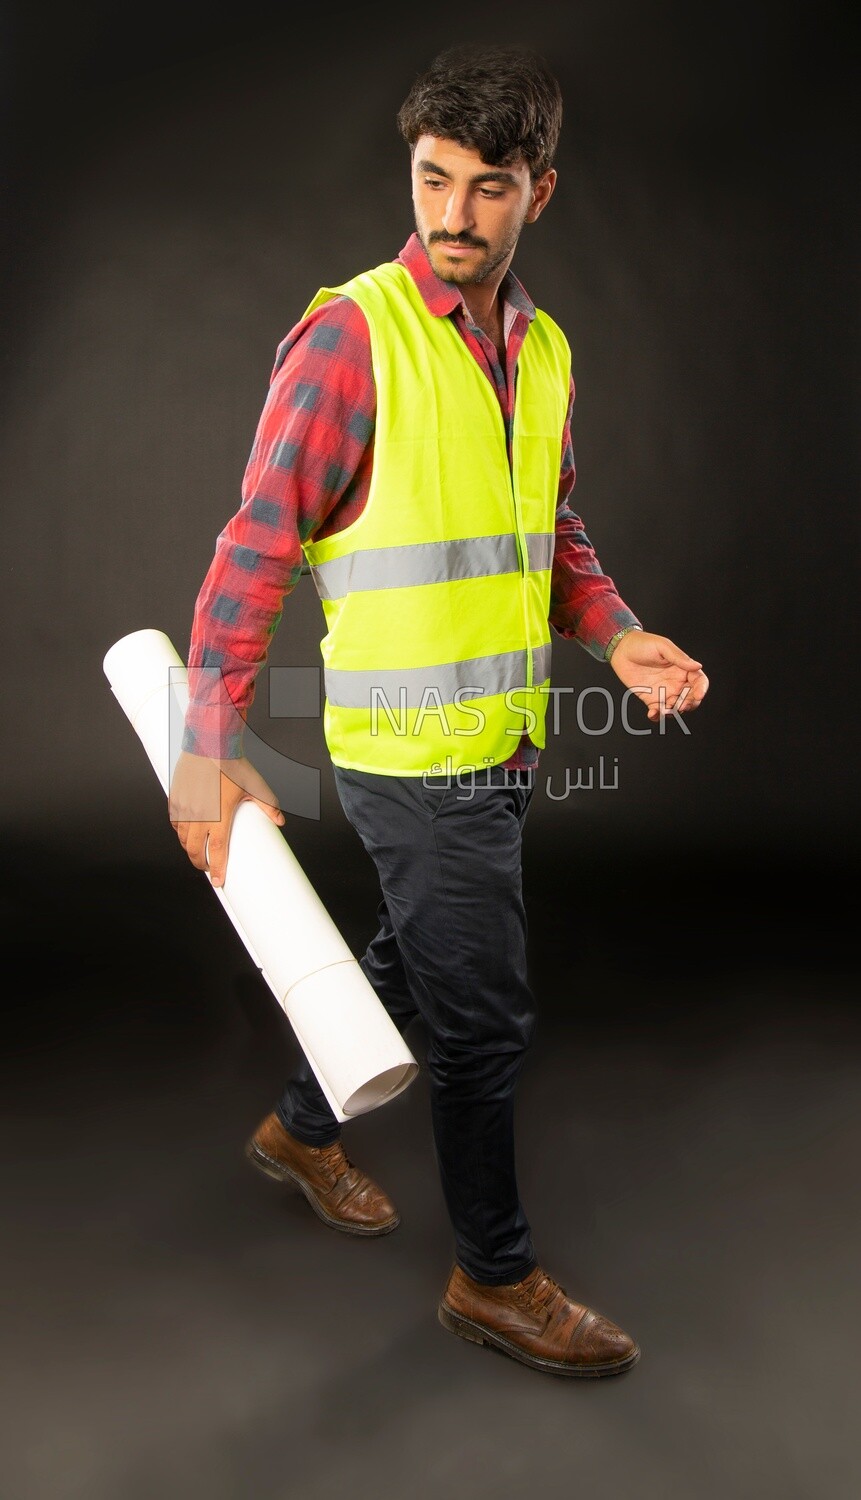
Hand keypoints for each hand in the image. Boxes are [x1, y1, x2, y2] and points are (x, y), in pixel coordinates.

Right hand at [168, 750, 284, 886]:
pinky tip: (188, 833)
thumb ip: (269, 806)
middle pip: (195, 851)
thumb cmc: (233, 764)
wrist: (210, 744)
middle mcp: (199, 816)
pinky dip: (181, 832)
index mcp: (219, 816)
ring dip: (190, 849)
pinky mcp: (175, 799)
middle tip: (209, 868)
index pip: (217, 851)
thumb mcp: (256, 786)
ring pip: (183, 839)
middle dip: (201, 864)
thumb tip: (280, 822)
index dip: (218, 869)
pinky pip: (175, 823)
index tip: (219, 881)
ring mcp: (185, 808)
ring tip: (199, 851)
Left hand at [609, 630, 708, 722]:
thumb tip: (697, 666)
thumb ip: (679, 658)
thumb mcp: (663, 647)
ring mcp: (665, 692)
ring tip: (665, 710)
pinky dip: (658, 716)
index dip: (702, 689)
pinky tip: (652, 713)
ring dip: (674, 712)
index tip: (699, 695)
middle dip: (690, 704)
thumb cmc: (643, 643)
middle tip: (681, 705)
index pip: (699, 681)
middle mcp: (677, 682)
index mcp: (683, 669)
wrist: (621, 650)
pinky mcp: (651, 699)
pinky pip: (658, 712)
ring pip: (676, 708)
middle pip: (691, 698)